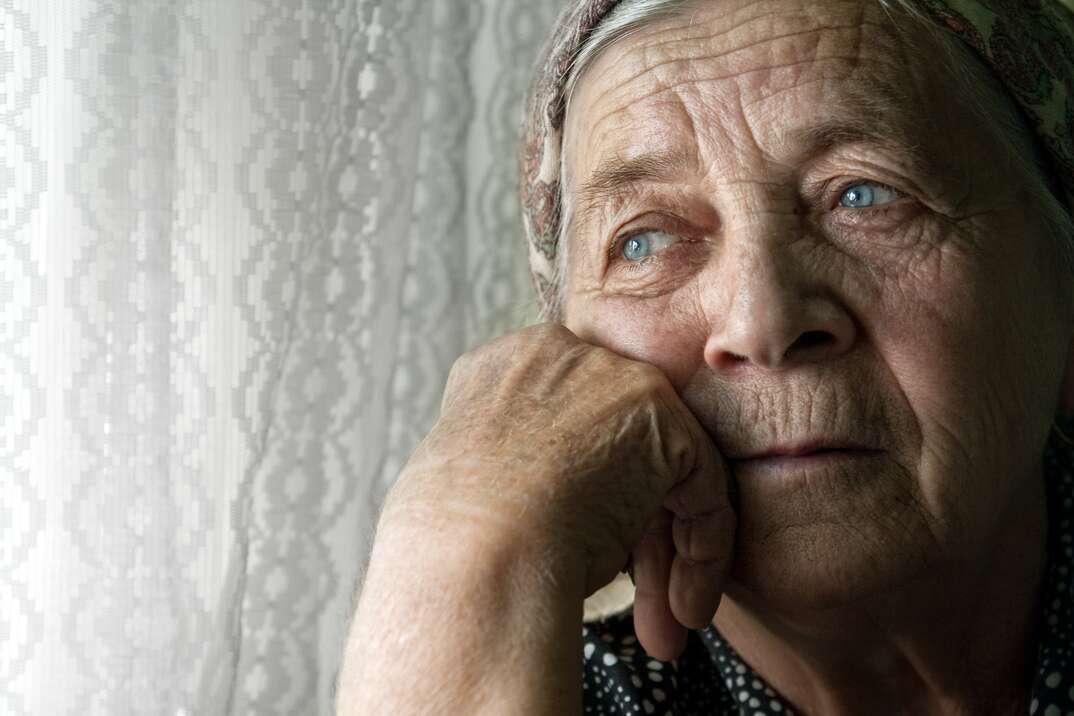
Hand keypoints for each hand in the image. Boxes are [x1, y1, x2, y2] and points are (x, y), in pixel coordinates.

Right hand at [380, 323, 735, 659]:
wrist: (473, 554)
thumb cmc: (460, 546)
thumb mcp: (480, 485)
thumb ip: (520, 466)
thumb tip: (550, 498)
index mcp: (506, 367)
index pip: (569, 423)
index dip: (585, 493)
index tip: (589, 557)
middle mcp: (561, 356)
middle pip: (619, 443)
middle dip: (632, 534)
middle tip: (637, 608)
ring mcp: (612, 377)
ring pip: (661, 467)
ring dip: (666, 554)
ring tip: (664, 625)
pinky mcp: (660, 415)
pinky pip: (700, 485)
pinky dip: (702, 549)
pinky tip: (682, 605)